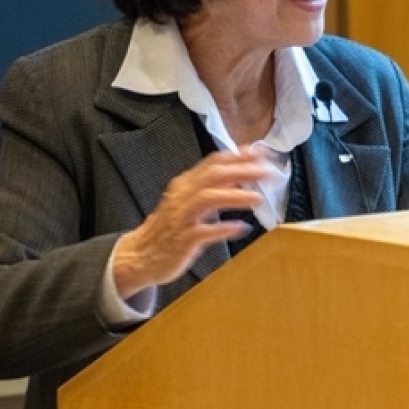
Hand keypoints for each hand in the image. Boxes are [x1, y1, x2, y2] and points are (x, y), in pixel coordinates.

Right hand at [109, 147, 272, 296]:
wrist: (141, 255)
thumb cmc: (170, 228)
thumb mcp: (188, 202)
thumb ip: (212, 188)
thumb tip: (242, 177)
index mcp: (186, 184)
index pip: (214, 162)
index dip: (239, 155)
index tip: (262, 153)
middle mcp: (183, 196)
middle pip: (213, 175)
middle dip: (242, 170)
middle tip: (267, 171)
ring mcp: (181, 218)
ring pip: (208, 198)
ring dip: (235, 195)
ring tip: (257, 197)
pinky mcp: (183, 240)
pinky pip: (204, 232)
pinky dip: (224, 228)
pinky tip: (241, 227)